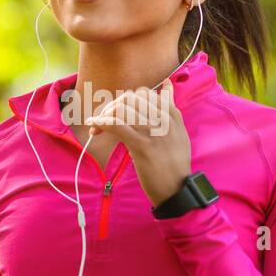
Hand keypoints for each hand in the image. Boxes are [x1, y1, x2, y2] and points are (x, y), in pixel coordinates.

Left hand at [84, 79, 190, 207]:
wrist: (178, 190)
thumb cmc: (174, 162)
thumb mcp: (179, 131)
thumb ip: (171, 107)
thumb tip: (166, 84)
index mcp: (172, 115)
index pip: (145, 93)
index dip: (126, 99)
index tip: (117, 113)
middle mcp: (164, 120)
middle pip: (130, 98)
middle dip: (113, 107)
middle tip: (104, 121)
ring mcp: (155, 133)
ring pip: (123, 109)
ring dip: (105, 116)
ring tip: (98, 128)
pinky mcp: (144, 148)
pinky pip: (117, 126)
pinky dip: (102, 123)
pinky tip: (95, 128)